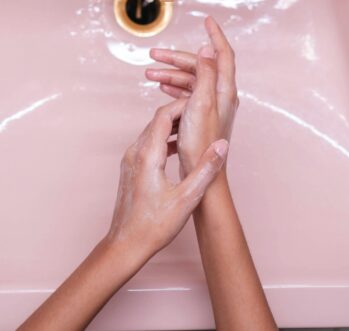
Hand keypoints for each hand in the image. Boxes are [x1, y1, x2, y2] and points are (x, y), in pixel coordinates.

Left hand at [105, 99, 227, 262]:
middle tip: (202, 112)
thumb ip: (206, 169)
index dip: (183, 105)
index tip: (202, 103)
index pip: (164, 115)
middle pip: (157, 120)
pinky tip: (178, 150)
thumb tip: (222, 145)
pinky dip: (164, 140)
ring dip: (172, 127)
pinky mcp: (131, 169)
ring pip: (151, 132)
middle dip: (179, 113)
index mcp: (147, 155)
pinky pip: (148, 144)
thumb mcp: (187, 198)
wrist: (126, 244)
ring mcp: (130, 160)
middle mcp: (135, 153)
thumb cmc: (154, 226)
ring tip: (194, 128)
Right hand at [146, 17, 238, 174]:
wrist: (201, 174)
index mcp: (224, 91)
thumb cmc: (201, 143)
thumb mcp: (201, 103)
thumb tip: (207, 47)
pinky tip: (162, 90)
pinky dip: (174, 89)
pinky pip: (188, 95)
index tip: (207, 19)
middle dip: (177, 58)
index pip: (223, 54)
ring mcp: (212, 108)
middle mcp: (221, 97)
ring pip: (191, 82)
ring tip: (149, 75)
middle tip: (154, 55)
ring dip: (171, 75)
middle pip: (201, 67)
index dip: (215, 35)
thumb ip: (206, 74)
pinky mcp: (201, 119)